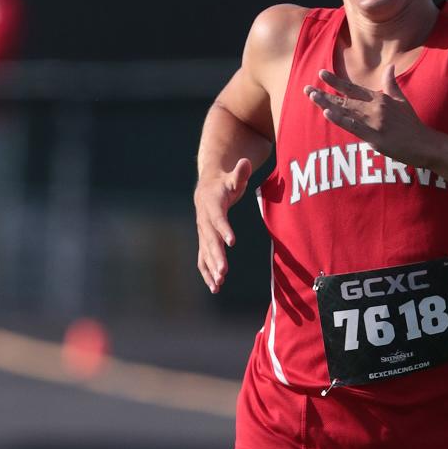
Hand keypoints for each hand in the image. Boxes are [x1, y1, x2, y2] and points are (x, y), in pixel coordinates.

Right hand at [194, 158, 252, 293]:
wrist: (207, 188)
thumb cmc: (224, 183)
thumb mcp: (233, 177)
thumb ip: (239, 173)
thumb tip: (245, 161)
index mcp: (211, 205)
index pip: (217, 218)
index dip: (224, 229)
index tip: (231, 242)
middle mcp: (204, 221)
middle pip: (210, 240)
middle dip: (216, 256)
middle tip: (223, 272)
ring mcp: (202, 232)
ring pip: (205, 252)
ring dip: (211, 268)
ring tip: (219, 283)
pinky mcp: (203, 241)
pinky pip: (203, 258)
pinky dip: (207, 272)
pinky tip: (215, 286)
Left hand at [304, 65, 431, 167]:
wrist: (426, 144)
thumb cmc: (412, 125)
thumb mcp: (402, 101)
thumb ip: (392, 84)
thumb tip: (390, 66)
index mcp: (379, 99)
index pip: (353, 88)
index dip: (336, 81)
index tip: (321, 73)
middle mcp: (375, 107)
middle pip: (345, 99)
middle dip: (325, 94)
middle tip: (307, 89)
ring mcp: (375, 121)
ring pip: (346, 110)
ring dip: (327, 103)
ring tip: (312, 96)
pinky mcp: (376, 137)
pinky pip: (354, 127)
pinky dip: (341, 119)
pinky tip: (328, 113)